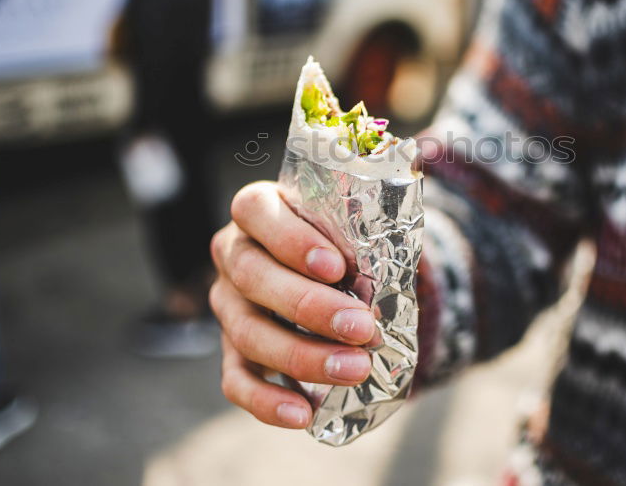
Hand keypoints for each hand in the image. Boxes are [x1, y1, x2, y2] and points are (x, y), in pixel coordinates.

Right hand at [210, 181, 376, 428]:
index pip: (255, 212)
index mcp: (258, 210)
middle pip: (252, 277)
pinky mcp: (232, 349)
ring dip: (302, 356)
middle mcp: (234, 253)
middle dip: (308, 306)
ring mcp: (229, 304)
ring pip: (247, 332)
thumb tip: (397, 268)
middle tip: (361, 327)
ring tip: (355, 370)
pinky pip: (236, 380)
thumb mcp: (355, 225)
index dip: (290, 240)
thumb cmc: (345, 240)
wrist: (340, 272)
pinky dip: (266, 401)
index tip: (336, 268)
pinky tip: (302, 414)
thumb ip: (366, 235)